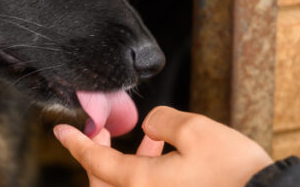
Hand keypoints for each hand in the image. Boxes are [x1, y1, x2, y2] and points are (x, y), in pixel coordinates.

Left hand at [54, 106, 272, 186]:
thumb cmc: (238, 174)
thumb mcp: (198, 130)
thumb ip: (163, 120)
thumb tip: (149, 126)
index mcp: (141, 186)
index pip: (95, 163)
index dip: (76, 143)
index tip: (60, 129)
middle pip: (104, 183)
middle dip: (99, 155)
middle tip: (103, 132)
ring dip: (124, 165)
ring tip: (144, 139)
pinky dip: (144, 175)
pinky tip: (163, 154)